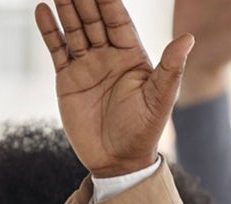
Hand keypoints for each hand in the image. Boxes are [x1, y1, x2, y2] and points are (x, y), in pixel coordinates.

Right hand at [37, 0, 192, 177]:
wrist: (117, 162)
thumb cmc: (143, 132)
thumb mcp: (159, 99)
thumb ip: (171, 68)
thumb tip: (188, 37)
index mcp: (132, 56)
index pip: (118, 19)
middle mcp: (109, 56)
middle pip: (93, 19)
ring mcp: (87, 66)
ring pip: (74, 29)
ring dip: (66, 7)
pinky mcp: (68, 79)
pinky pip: (57, 49)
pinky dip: (49, 30)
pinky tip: (42, 9)